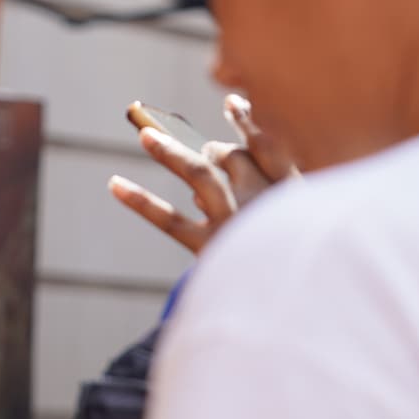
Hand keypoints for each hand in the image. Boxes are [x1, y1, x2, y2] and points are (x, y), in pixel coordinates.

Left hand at [109, 94, 297, 254]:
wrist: (303, 314)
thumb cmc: (295, 266)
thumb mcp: (296, 229)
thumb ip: (264, 199)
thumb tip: (206, 179)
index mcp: (296, 194)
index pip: (272, 147)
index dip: (251, 124)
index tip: (233, 103)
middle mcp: (266, 202)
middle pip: (231, 158)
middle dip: (213, 150)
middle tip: (203, 151)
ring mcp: (237, 223)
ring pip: (199, 175)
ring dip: (171, 152)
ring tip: (145, 135)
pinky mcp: (211, 249)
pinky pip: (170, 221)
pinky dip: (140, 201)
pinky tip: (114, 185)